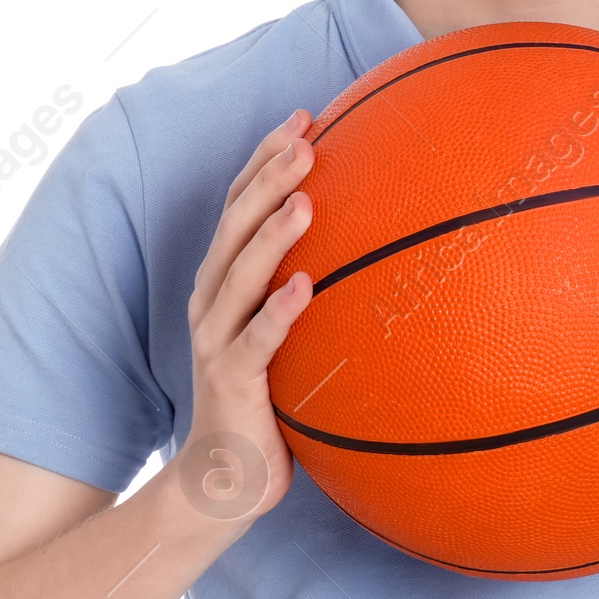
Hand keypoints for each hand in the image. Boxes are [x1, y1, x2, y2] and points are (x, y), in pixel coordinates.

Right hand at [168, 108, 316, 536]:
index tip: (303, 118)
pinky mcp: (231, 381)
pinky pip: (256, 341)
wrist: (224, 479)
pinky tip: (304, 288)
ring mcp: (217, 340)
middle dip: (268, 177)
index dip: (265, 159)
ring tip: (305, 200)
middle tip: (305, 139)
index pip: (240, 205)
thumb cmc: (268, 402)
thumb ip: (314, 296)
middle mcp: (212, 301)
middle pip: (235, 224)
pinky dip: (277, 312)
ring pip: (238, 274)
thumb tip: (386, 255)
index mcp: (225, 283)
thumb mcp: (292, 340)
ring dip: (271, 235)